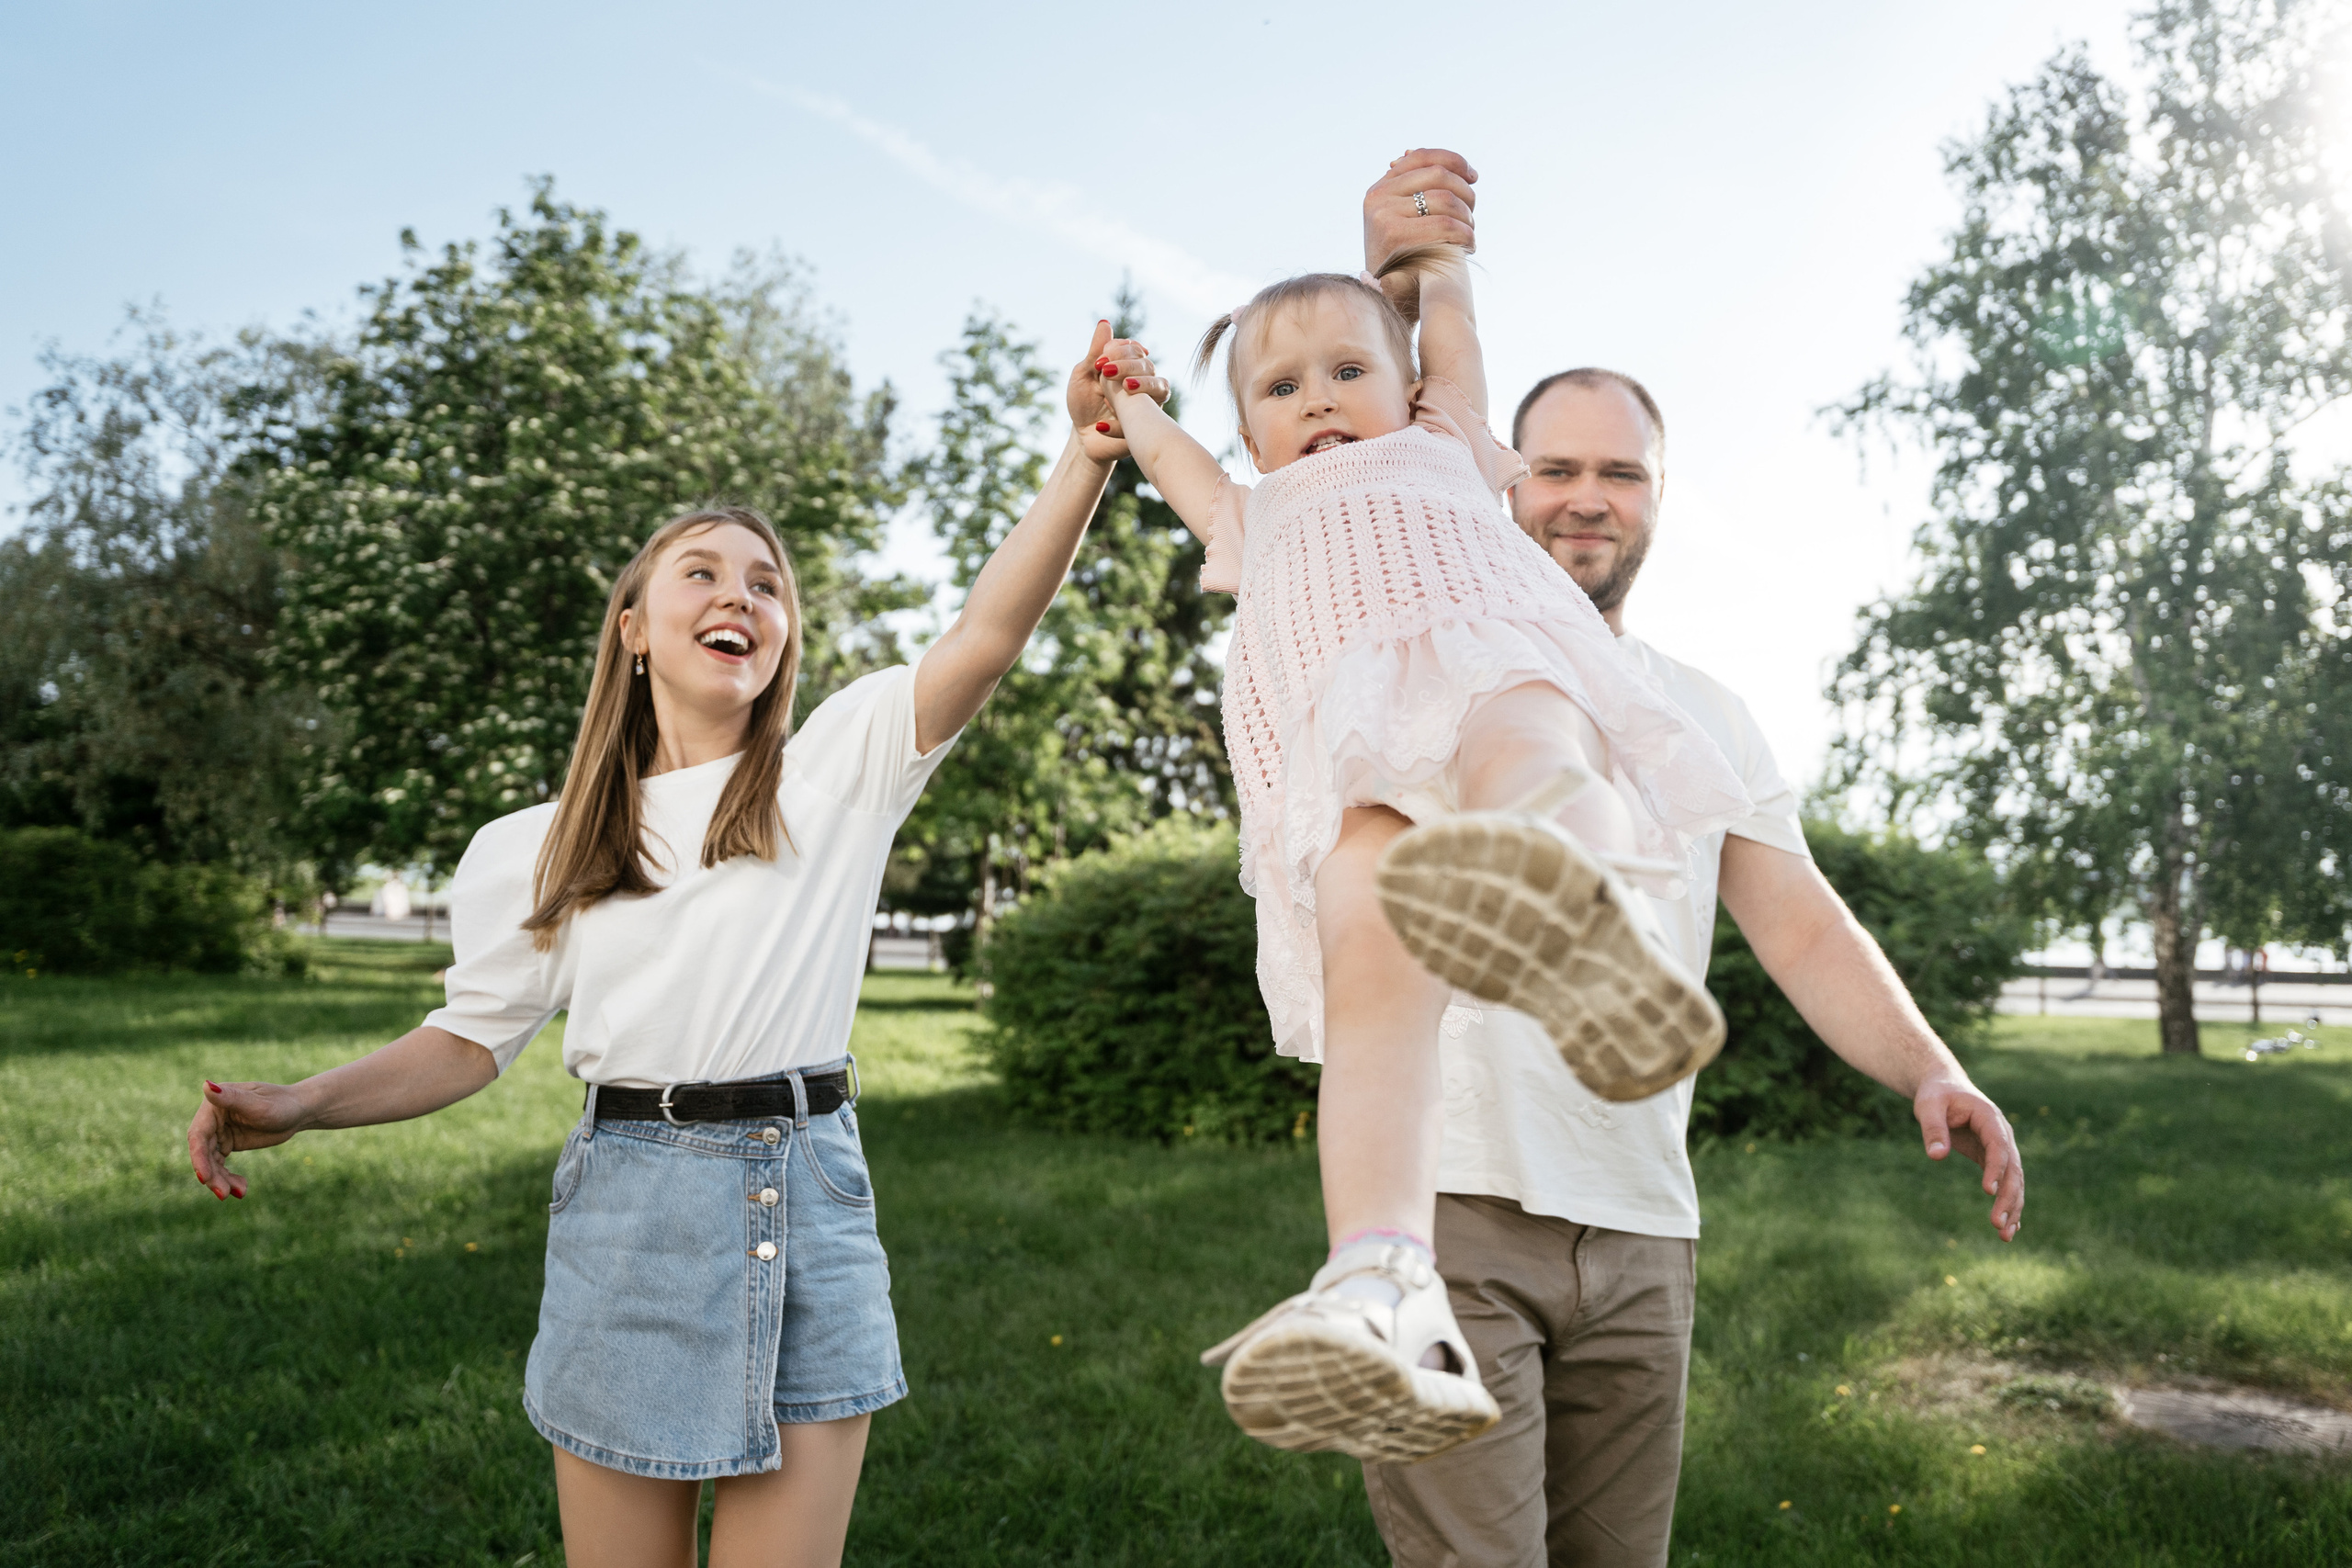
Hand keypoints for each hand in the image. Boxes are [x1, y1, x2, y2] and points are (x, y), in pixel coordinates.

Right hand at [188, 1078, 308, 1198]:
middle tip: (224, 1194)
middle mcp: (211, 1119)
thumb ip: (231, 1098)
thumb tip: (206, 1084)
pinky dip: (228, 1178)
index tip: (204, 1179)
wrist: (298, 1111)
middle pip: (202, 1152)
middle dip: (211, 1175)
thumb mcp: (258, 1104)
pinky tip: (241, 1189)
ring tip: (240, 1192)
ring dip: (220, 1180)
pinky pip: (220, 1166)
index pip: (198, 1135)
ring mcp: (218, 1133)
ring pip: (210, 1162)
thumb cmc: (281, 1103)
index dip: (199, 1158)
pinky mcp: (227, 1144)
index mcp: (214, 1106)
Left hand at [1066, 320, 1166, 461]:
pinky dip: (1120, 424)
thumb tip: (1105, 323)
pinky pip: (1145, 421)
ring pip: (1161, 388)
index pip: (1135, 351)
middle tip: (1106, 371)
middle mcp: (1144, 383)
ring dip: (1143, 385)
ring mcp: (1150, 404)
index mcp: (1130, 368)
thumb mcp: (1084, 375)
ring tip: (1124, 388)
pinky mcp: (1149, 427)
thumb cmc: (1084, 403)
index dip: (1122, 351)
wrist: (1084, 437)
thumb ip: (1096, 352)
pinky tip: (1101, 426)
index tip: (1102, 359)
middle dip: (1129, 366)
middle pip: (1149, 366)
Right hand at [1364, 149, 1477, 316]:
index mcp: (1378, 189)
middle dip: (1465, 192)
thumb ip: (1408, 191)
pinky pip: (1446, 223)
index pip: (1421, 157)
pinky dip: (1466, 234)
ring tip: (1470, 235)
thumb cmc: (1403, 264)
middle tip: (1472, 215)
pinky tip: (1468, 247)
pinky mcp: (1394, 236)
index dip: (1454, 161)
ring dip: (1468, 217)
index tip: (1473, 176)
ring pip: (1446, 199)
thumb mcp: (1401, 222)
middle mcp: (1376, 198)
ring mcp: (1382, 215)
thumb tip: (1410, 151)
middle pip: (1439, 175)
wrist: (1391, 305)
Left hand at [1914, 1075, 2023, 1240]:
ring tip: (2004, 1235)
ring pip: (2014, 1181)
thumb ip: (1933, 1128)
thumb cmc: (1936, 1095)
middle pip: (2012, 1169)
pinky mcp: (1993, 1159)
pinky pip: (2005, 1183)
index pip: (1999, 1146)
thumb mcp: (1928, 1106)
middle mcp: (2003, 1135)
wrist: (1945, 1087)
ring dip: (2012, 1207)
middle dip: (2007, 1197)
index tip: (1988, 1192)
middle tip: (1997, 1224)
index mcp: (1990, 1118)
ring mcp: (2001, 1148)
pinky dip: (2009, 1204)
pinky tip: (2010, 1229)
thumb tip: (1936, 1156)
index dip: (1996, 1169)